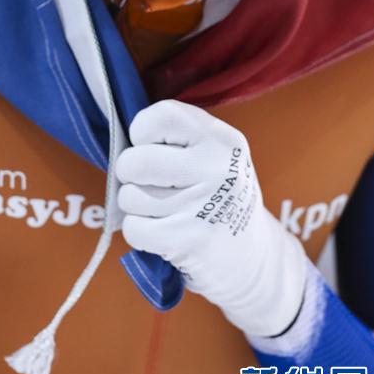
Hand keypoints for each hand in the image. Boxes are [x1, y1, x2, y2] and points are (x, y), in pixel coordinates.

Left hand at [115, 100, 305, 335]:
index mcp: (222, 139)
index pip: (162, 115)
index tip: (151, 146)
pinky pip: (134, 228)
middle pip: (135, 161)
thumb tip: (120, 140)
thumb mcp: (216, 155)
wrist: (253, 258)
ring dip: (135, 206)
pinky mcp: (190, 241)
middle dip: (129, 174)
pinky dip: (139, 232)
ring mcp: (204, 206)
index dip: (142, 132)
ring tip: (161, 209)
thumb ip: (178, 139)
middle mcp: (218, 168)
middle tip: (148, 183)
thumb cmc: (218, 197)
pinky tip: (161, 231)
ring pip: (129, 197)